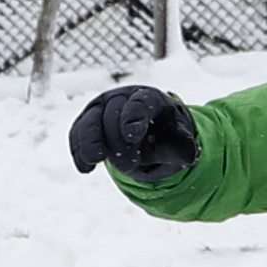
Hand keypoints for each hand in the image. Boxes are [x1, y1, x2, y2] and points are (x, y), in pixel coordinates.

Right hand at [68, 82, 200, 181]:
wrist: (148, 134)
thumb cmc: (164, 135)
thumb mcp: (176, 141)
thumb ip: (179, 147)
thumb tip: (188, 156)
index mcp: (149, 98)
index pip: (140, 103)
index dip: (134, 118)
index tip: (132, 136)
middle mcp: (122, 98)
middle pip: (113, 115)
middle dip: (117, 141)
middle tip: (128, 166)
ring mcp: (101, 108)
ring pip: (90, 122)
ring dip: (90, 142)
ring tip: (93, 162)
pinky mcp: (87, 122)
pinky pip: (78, 133)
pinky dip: (79, 150)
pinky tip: (85, 168)